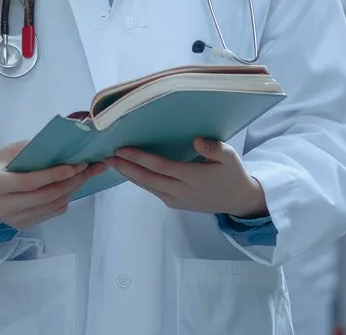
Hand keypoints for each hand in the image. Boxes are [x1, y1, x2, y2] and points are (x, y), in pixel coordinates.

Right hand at [0, 140, 108, 228]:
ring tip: (88, 175)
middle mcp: (5, 206)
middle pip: (46, 196)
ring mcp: (15, 220)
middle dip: (72, 182)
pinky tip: (73, 186)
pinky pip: (50, 213)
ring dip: (73, 190)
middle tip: (90, 168)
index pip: (31, 182)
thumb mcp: (5, 153)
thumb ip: (30, 150)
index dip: (55, 175)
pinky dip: (65, 199)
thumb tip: (61, 144)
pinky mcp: (22, 226)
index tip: (76, 165)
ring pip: (52, 206)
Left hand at [105, 138, 267, 218]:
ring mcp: (176, 200)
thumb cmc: (232, 174)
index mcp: (192, 178)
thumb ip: (214, 148)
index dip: (139, 158)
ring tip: (114, 164)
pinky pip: (153, 191)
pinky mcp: (175, 204)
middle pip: (147, 179)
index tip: (123, 149)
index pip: (160, 166)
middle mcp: (180, 191)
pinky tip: (131, 173)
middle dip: (126, 168)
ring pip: (147, 187)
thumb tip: (196, 140)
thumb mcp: (230, 157)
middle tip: (108, 157)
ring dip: (129, 175)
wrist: (237, 201)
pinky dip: (139, 181)